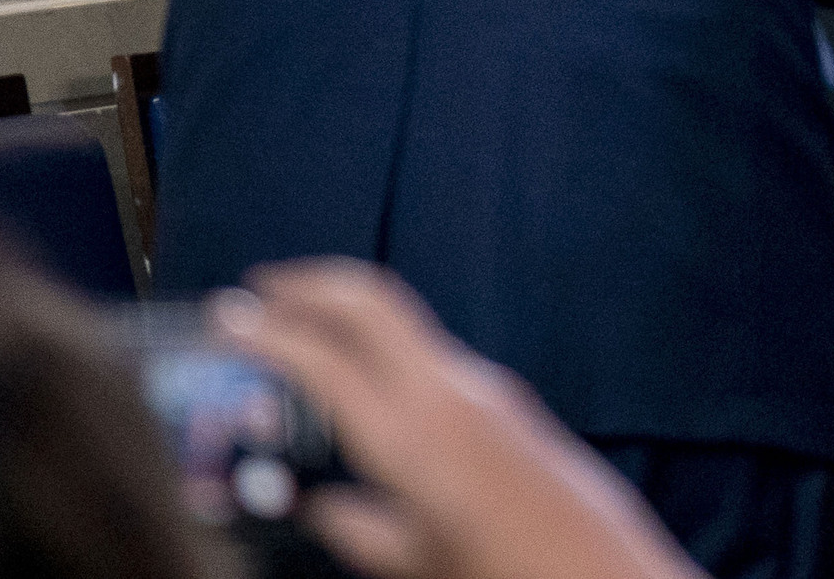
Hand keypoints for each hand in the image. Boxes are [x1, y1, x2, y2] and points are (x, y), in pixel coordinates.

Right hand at [213, 260, 698, 578]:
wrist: (607, 572)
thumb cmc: (505, 571)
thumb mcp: (410, 561)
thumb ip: (351, 527)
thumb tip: (316, 504)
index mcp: (412, 436)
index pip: (325, 360)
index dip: (267, 331)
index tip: (226, 314)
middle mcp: (451, 392)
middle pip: (372, 301)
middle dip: (311, 284)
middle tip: (260, 288)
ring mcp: (484, 387)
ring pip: (402, 323)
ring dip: (346, 314)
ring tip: (296, 331)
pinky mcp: (504, 399)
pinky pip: (428, 355)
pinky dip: (381, 349)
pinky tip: (356, 380)